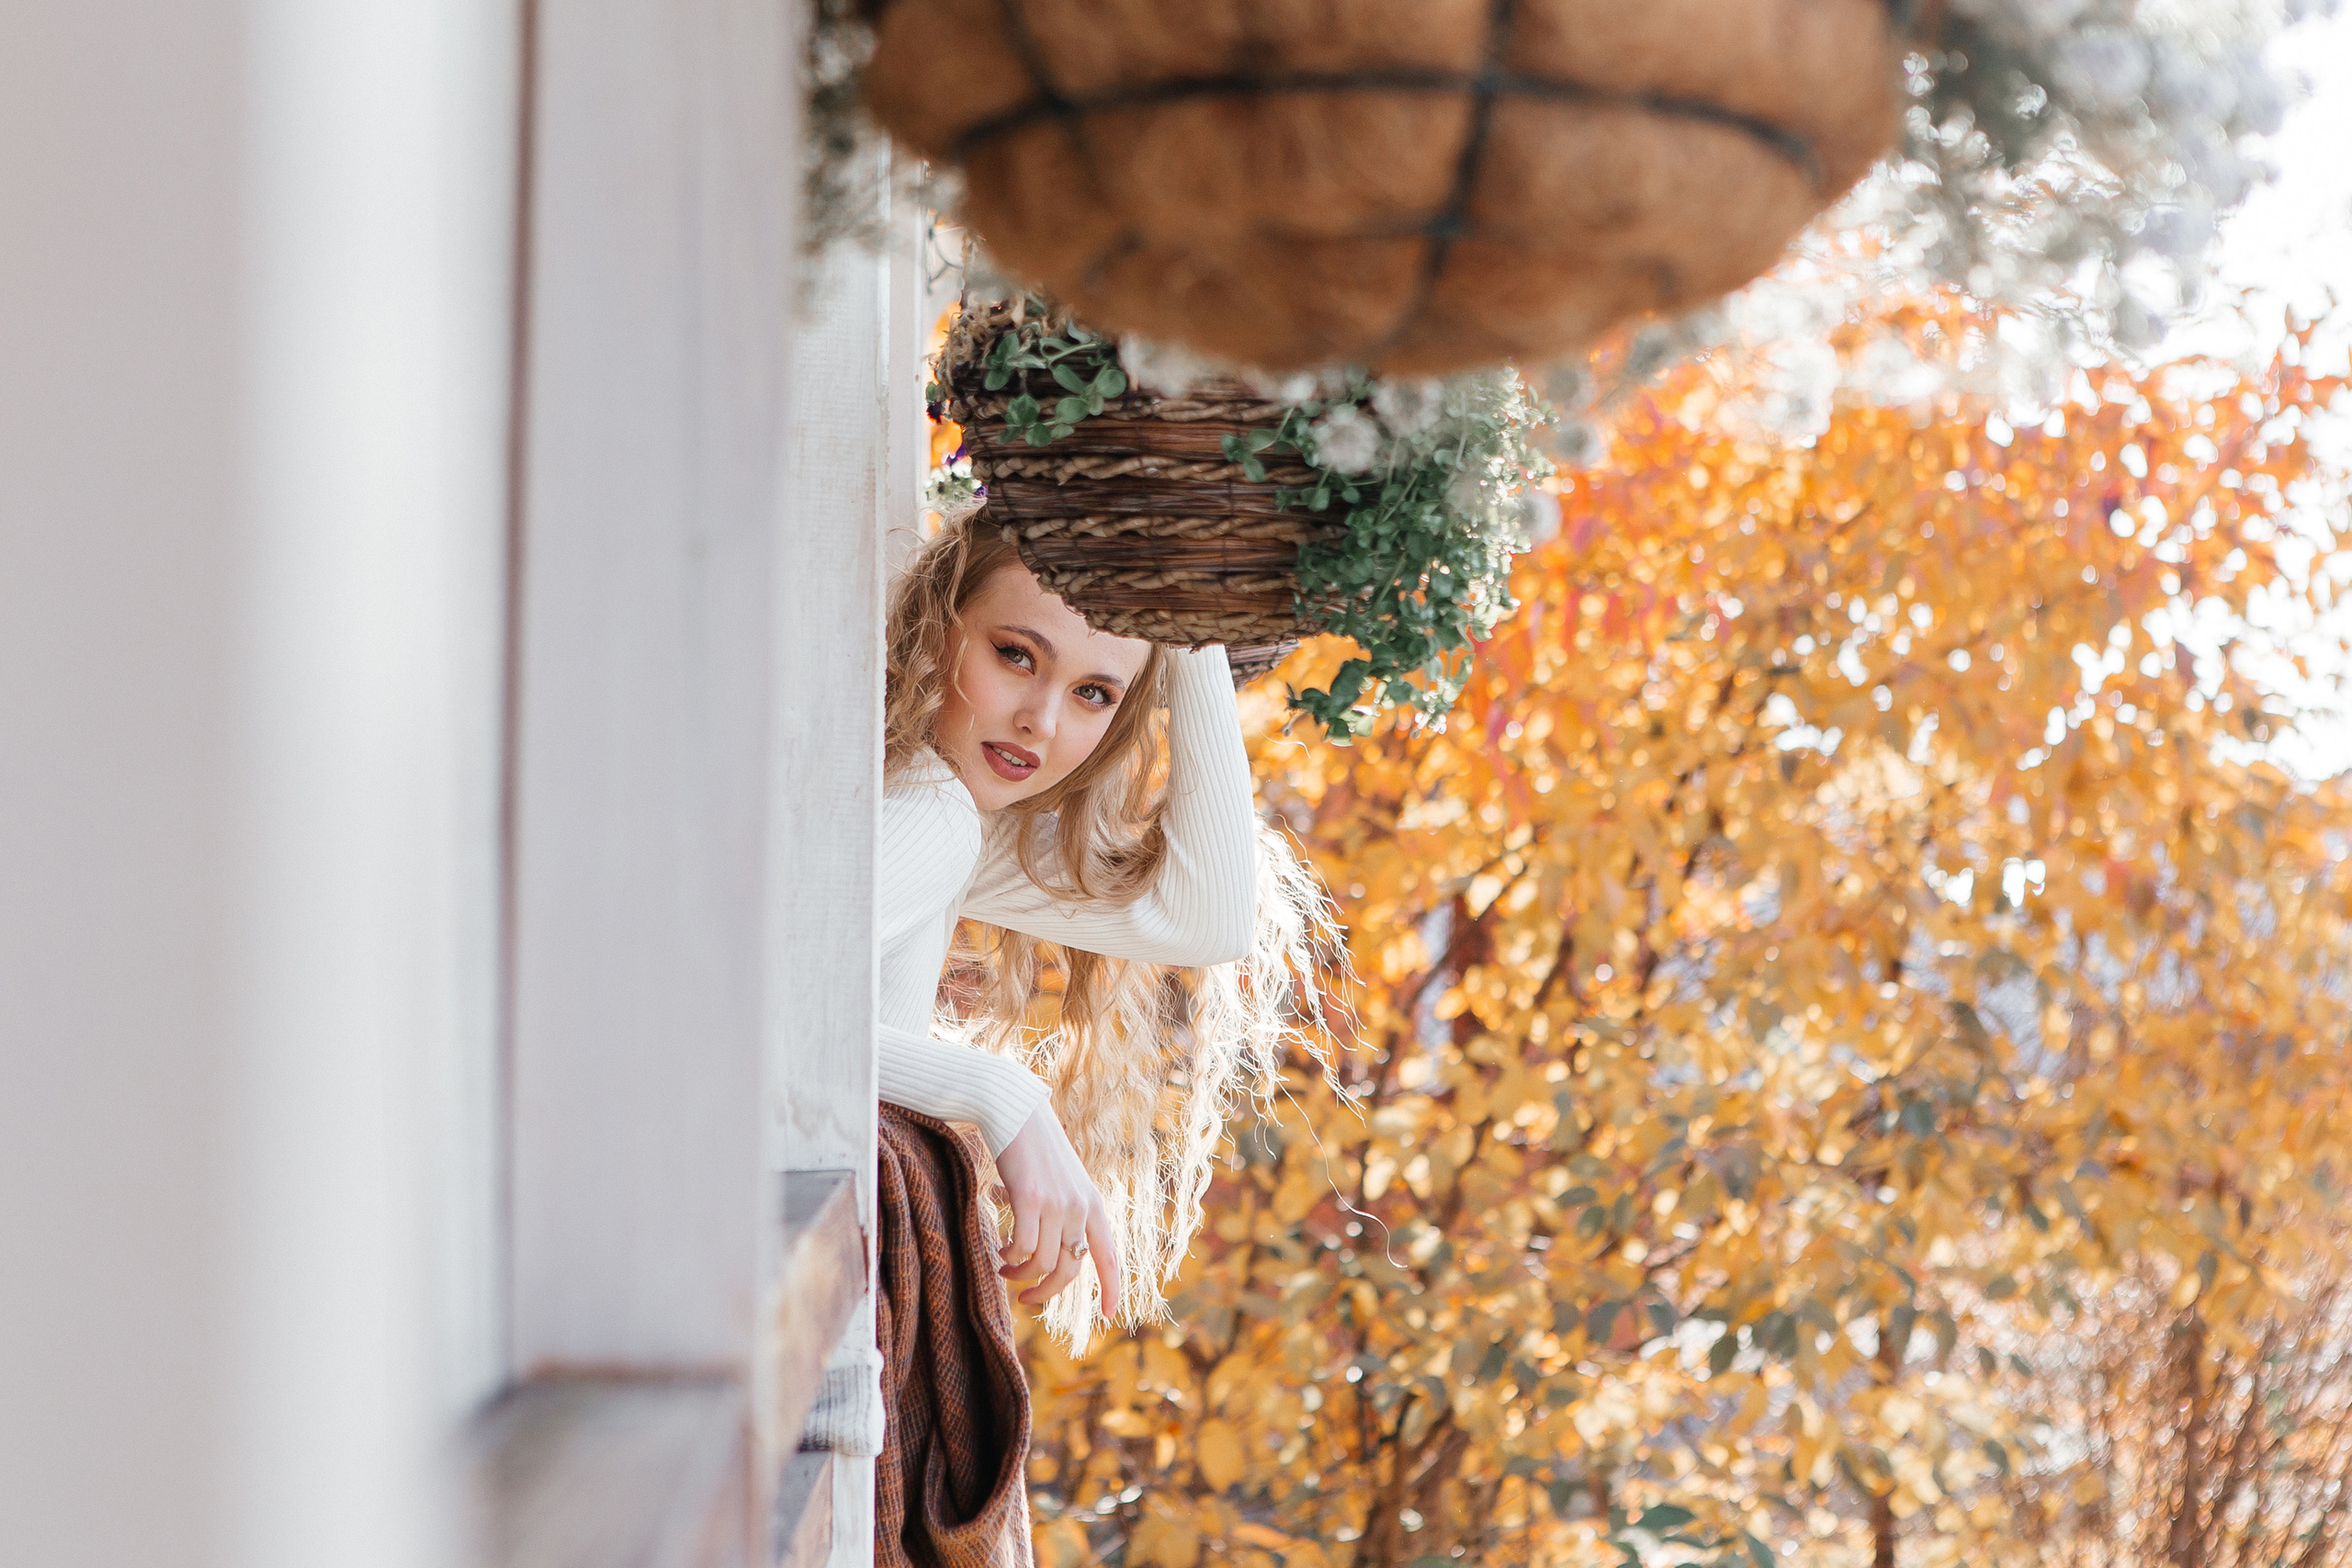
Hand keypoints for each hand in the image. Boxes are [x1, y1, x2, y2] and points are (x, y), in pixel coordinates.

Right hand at [991, 1104, 1120, 1313]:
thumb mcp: (1063, 1182)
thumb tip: (1054, 1254)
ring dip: (1021, 1276)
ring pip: (1044, 1264)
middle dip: (1046, 1293)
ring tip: (1005, 1270)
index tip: (1109, 1316)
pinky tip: (1000, 1251)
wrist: (1016, 1111)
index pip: (1109, 1256)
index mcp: (1092, 1205)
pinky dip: (1010, 1258)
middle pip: (1070, 1270)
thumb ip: (1066, 1214)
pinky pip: (1022, 1248)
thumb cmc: (1034, 1148)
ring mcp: (1057, 1204)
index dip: (1111, 1288)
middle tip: (1025, 1299)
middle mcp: (1079, 1208)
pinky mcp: (1031, 1199)